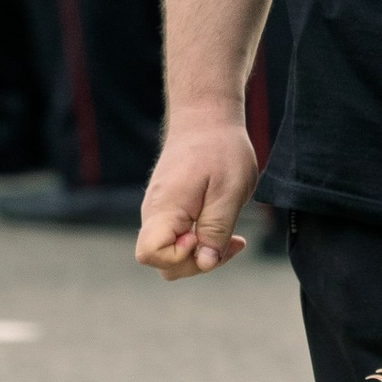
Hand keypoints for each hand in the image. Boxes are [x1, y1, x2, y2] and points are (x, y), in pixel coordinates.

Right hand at [136, 116, 259, 278]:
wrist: (205, 117)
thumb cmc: (220, 149)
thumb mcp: (229, 190)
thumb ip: (216, 229)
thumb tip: (205, 263)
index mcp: (164, 207)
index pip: (150, 254)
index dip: (179, 258)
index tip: (203, 237)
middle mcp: (154, 213)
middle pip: (161, 262)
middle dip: (196, 263)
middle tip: (230, 241)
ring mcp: (159, 212)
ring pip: (171, 254)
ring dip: (201, 254)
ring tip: (231, 237)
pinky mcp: (168, 210)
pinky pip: (177, 240)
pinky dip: (200, 242)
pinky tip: (222, 228)